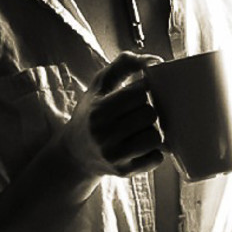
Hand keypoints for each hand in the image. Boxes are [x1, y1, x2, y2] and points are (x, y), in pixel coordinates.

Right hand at [59, 51, 165, 181]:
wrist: (76, 153)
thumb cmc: (92, 113)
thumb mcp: (100, 85)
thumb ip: (124, 64)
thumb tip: (154, 60)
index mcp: (98, 110)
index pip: (138, 93)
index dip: (144, 88)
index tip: (141, 90)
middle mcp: (103, 134)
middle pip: (149, 114)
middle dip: (148, 110)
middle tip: (140, 111)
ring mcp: (114, 156)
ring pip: (155, 137)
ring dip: (152, 130)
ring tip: (141, 128)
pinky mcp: (124, 172)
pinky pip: (155, 158)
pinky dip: (154, 151)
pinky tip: (142, 145)